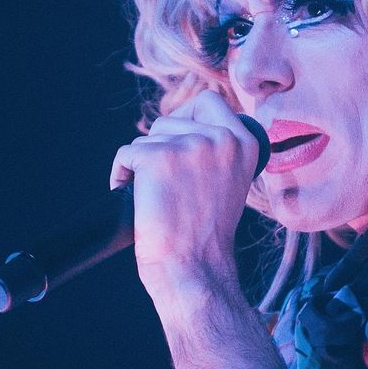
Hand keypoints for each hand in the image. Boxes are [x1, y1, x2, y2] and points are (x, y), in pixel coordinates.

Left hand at [109, 90, 258, 300]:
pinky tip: (136, 199)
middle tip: (166, 183)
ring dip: (142, 165)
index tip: (178, 149)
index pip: (208, 101)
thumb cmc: (206, 234)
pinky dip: (121, 176)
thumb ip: (217, 150)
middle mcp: (221, 137)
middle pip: (170, 119)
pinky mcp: (156, 157)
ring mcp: (189, 145)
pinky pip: (125, 154)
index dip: (186, 120)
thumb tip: (185, 124)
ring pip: (147, 138)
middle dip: (160, 146)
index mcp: (245, 142)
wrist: (194, 267)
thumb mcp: (230, 181)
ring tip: (155, 198)